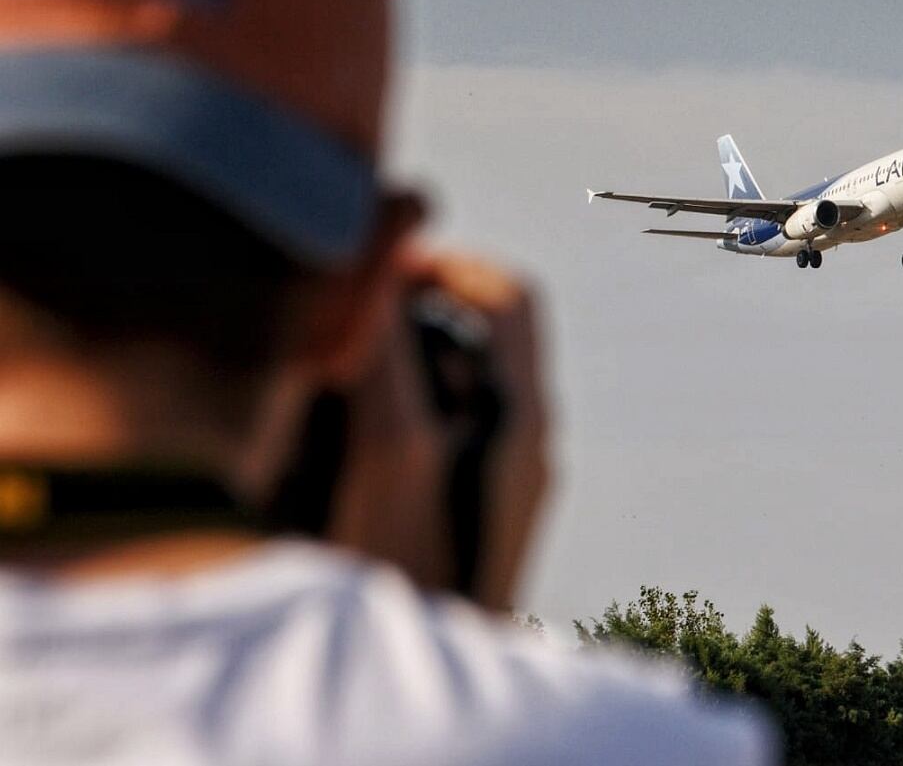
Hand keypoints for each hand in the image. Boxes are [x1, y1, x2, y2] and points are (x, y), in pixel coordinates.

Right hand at [325, 247, 550, 611]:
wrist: (436, 664)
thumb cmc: (414, 572)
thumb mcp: (390, 451)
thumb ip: (383, 358)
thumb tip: (375, 274)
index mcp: (523, 416)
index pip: (511, 299)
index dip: (452, 266)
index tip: (387, 268)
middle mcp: (528, 439)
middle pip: (486, 337)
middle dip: (420, 316)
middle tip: (357, 322)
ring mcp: (510, 472)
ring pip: (465, 382)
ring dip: (411, 364)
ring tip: (346, 379)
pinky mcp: (485, 500)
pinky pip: (453, 427)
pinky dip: (411, 410)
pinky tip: (358, 437)